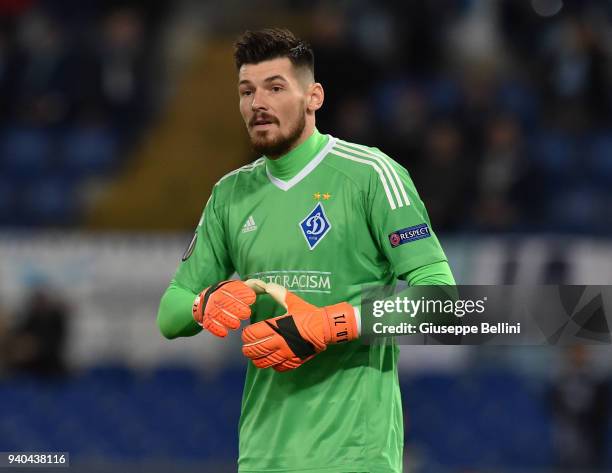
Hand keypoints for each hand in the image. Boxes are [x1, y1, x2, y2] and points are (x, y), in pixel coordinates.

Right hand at [193, 280, 255, 336]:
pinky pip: (210, 323)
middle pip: (226, 302)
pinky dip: (217, 329)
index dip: (243, 294)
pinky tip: (224, 333)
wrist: (204, 300)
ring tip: (235, 324)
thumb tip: (262, 286)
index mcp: (225, 287)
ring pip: (218, 313)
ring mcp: (210, 307)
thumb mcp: (236, 287)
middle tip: (245, 313)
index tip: (251, 299)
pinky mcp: (206, 317)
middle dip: (236, 308)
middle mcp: (216, 296)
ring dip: (228, 320)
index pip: (234, 289)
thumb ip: (249, 286)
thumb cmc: (226, 295)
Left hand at [241, 280, 358, 370]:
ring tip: (256, 355)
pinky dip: (272, 365)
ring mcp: (286, 354)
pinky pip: (278, 368)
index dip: (246, 335)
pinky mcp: (294, 361)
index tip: (247, 334)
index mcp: (276, 326)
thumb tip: (267, 285)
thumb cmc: (309, 314)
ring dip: (257, 359)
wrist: (326, 327)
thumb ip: (279, 294)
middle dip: (247, 349)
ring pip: (263, 362)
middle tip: (247, 347)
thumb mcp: (293, 302)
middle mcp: (279, 342)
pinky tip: (273, 360)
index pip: (252, 334)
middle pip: (254, 350)